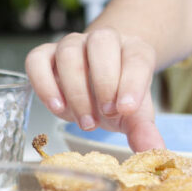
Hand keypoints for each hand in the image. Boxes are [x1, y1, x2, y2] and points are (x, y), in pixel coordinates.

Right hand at [25, 28, 164, 151]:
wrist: (98, 89)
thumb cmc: (118, 97)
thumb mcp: (134, 114)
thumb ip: (143, 129)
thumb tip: (154, 150)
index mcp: (133, 49)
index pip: (137, 57)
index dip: (132, 82)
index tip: (127, 109)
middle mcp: (103, 40)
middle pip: (101, 43)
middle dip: (104, 82)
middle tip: (107, 114)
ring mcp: (72, 44)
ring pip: (69, 51)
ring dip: (76, 89)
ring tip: (86, 122)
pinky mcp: (45, 55)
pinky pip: (37, 60)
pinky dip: (44, 83)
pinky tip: (57, 107)